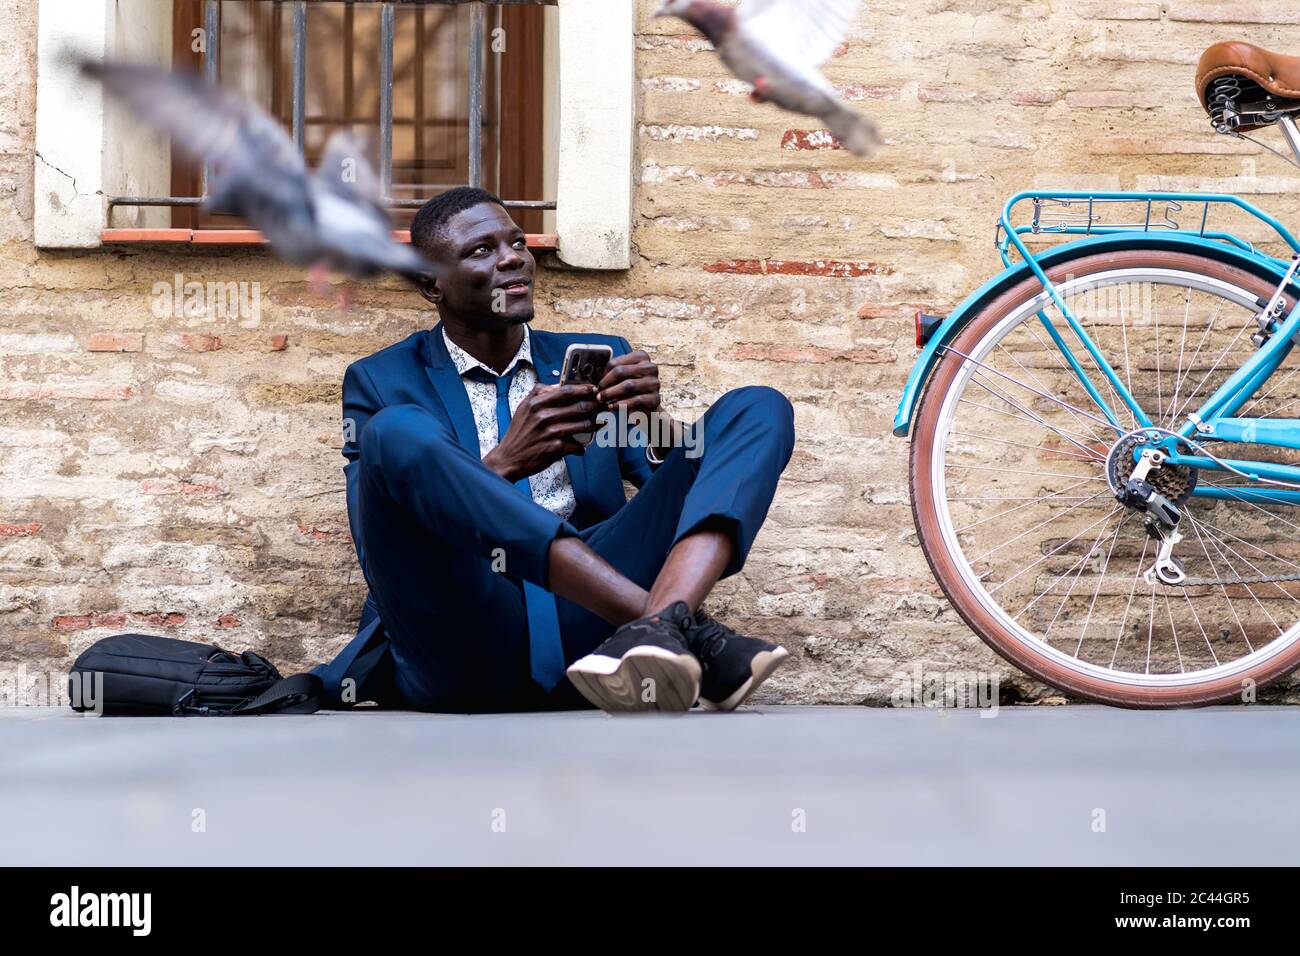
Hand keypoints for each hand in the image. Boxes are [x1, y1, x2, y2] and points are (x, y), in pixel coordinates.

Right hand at [483, 383, 599, 482]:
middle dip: (595, 406)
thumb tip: (559, 385)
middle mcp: (544, 416)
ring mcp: (551, 433)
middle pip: (579, 406)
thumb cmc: (518, 433)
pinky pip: (577, 445)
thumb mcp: (523, 408)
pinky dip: (582, 447)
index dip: (583, 389)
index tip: (594, 389)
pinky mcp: (556, 448)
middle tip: (603, 406)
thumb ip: (539, 394)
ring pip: (583, 425)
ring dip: (595, 425)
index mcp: (536, 404)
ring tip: (600, 424)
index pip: (565, 391)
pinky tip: (582, 447)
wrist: (509, 458)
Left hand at [596, 350, 660, 414]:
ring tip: (602, 400)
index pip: (616, 363)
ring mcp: (654, 382)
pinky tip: (612, 407)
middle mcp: (650, 367)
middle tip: (598, 393)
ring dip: (611, 394)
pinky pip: (636, 400)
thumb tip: (594, 378)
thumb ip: (613, 373)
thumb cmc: (632, 390)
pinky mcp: (655, 398)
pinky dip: (621, 404)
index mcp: (641, 357)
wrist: (648, 407)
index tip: (598, 384)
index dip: (604, 374)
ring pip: (628, 385)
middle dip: (606, 383)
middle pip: (621, 372)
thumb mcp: (623, 377)